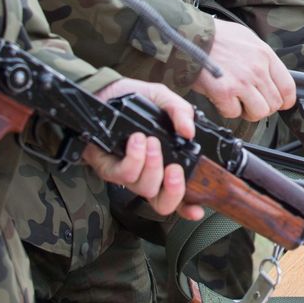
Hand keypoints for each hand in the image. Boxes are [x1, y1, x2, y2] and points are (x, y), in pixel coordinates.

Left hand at [82, 78, 204, 220]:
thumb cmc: (134, 100)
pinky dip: (134, 157)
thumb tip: (190, 132)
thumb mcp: (164, 99)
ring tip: (151, 141)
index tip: (198, 210)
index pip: (180, 194)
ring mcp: (128, 175)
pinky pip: (124, 174)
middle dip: (173, 190)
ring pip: (144, 188)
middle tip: (175, 169)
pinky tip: (137, 140)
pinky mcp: (108, 169)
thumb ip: (181, 112)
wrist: (104, 92)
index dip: (189, 207)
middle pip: (162, 204)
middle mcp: (148, 174)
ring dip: (152, 165)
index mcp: (166, 163)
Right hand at [190, 20, 296, 120]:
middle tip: (250, 101)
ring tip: (237, 101)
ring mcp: (242, 82)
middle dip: (263, 107)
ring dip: (247, 111)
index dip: (285, 100)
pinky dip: (227, 110)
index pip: (288, 87)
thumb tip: (270, 75)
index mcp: (265, 55)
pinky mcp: (224, 91)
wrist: (192, 35)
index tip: (280, 103)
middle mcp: (257, 70)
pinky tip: (221, 98)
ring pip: (258, 112)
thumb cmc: (217, 36)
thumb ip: (262, 58)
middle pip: (274, 103)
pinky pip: (233, 113)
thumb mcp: (248, 39)